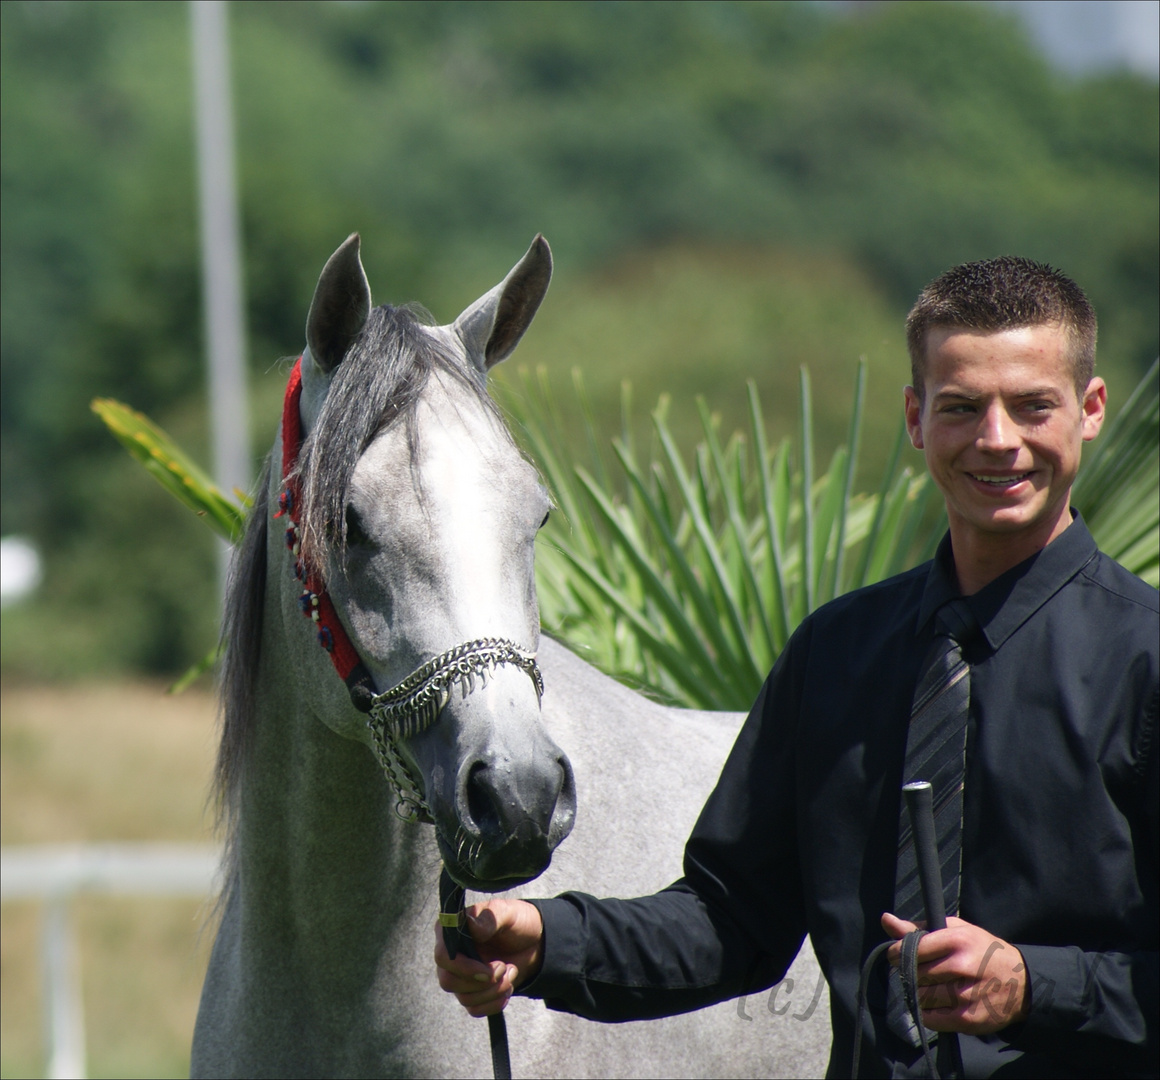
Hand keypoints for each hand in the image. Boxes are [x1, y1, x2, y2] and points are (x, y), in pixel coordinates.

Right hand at [434, 898, 544, 1016]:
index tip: (489, 970)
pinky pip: (474, 1009)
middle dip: (481, 982)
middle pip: (448, 981)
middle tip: (504, 968)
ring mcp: (460, 975)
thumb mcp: (507, 913)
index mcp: (453, 930)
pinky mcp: (471, 992)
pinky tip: (508, 986)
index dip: (463, 968)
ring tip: (512, 971)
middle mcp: (451, 954)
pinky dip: (495, 1002)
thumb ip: (489, 919)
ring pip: (464, 998)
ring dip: (494, 990)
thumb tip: (470, 924)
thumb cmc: (517, 922)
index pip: (443, 956)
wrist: (535, 943)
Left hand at [881, 912, 1028, 1033]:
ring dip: (920, 992)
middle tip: (919, 972)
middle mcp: (963, 966)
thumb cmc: (982, 951)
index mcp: (958, 940)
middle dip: (910, 973)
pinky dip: (927, 1011)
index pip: (914, 948)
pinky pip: (931, 1018)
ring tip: (932, 986)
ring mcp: (967, 994)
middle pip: (916, 973)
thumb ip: (918, 928)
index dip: (898, 953)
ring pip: (922, 996)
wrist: (1023, 983)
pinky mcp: (969, 1019)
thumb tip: (886, 919)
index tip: (896, 955)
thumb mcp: (956, 931)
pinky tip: (938, 1003)